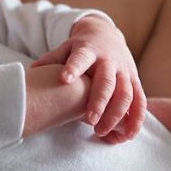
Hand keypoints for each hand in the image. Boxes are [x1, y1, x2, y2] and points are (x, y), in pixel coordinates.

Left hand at [31, 16, 145, 142]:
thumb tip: (31, 70)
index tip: (64, 78)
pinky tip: (127, 135)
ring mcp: (124, 71)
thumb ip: (52, 59)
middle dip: (99, 102)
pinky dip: (136, 119)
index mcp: (89, 50)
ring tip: (101, 132)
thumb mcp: (66, 48)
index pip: (81, 58)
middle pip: (107, 82)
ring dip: (116, 115)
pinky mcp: (135, 81)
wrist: (107, 35)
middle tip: (88, 121)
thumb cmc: (81, 47)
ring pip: (125, 94)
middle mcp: (109, 61)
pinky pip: (140, 101)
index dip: (74, 67)